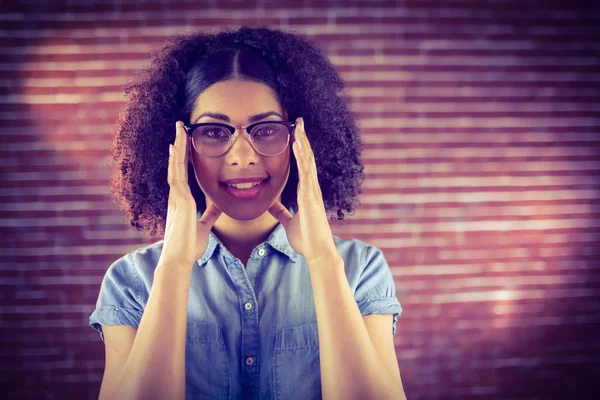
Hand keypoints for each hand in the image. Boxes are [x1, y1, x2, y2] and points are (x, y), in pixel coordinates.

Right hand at [158, 121, 221, 269]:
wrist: (180, 258)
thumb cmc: (189, 244)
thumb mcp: (204, 226)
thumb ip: (210, 215)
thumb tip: (218, 207)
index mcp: (182, 200)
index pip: (182, 173)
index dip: (182, 158)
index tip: (183, 144)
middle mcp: (176, 195)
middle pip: (176, 164)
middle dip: (179, 145)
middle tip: (180, 128)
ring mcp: (176, 196)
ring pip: (175, 164)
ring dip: (178, 145)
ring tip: (180, 129)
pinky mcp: (179, 199)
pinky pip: (177, 174)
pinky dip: (177, 159)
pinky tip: (177, 146)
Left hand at [268, 117, 336, 262]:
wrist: (316, 251)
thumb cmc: (306, 238)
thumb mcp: (288, 222)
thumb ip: (281, 212)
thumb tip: (271, 206)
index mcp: (307, 192)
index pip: (303, 165)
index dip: (300, 149)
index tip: (295, 134)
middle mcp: (311, 188)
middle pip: (307, 158)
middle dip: (303, 139)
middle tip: (299, 121)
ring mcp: (312, 190)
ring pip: (308, 161)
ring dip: (303, 142)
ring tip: (298, 125)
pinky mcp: (311, 196)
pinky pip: (306, 172)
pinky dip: (302, 156)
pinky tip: (297, 143)